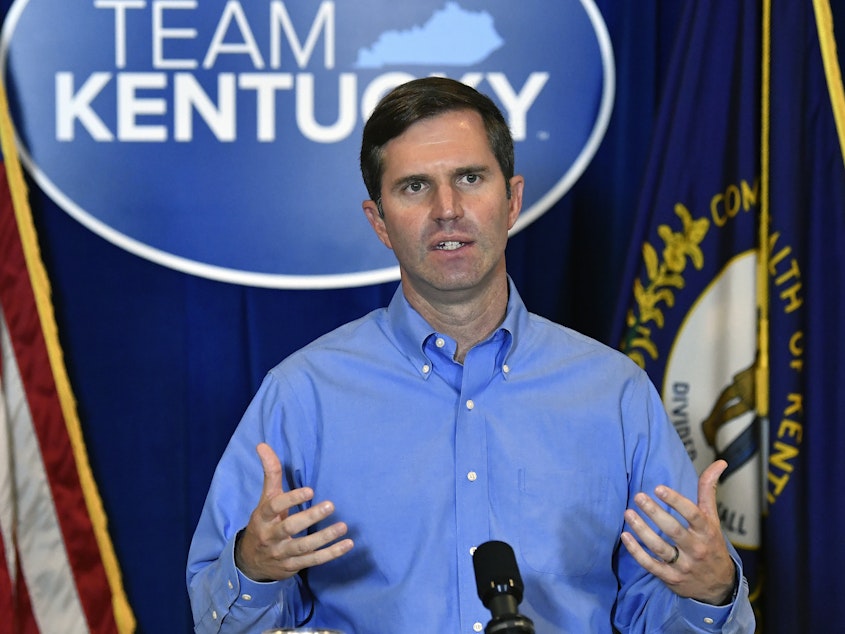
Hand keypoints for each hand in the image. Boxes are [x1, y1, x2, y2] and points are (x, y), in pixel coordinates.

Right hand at [235, 443, 353, 581]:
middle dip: (310, 518)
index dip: (291, 499)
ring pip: (304, 547)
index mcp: (262, 517)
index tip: (310, 490)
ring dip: (325, 537)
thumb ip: (270, 473)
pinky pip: (314, 560)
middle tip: (330, 505)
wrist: (251, 562)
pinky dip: (331, 553)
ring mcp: (282, 553)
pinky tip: (347, 544)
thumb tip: (262, 444)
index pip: (273, 507)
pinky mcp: (293, 566)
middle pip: (290, 528)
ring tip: (343, 526)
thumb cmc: (264, 523)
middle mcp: (271, 536)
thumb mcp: (265, 499)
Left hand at [620, 460, 735, 604]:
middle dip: (655, 513)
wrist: (719, 587)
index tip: (658, 488)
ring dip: (642, 530)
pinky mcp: (670, 578)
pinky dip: (636, 552)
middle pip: (673, 530)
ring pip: (660, 547)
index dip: (676, 501)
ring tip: (628, 513)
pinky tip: (625, 536)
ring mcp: (683, 565)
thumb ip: (709, 491)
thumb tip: (719, 462)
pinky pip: (651, 565)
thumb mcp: (713, 519)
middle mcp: (696, 549)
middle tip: (638, 496)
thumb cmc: (712, 545)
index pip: (692, 515)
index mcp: (706, 532)